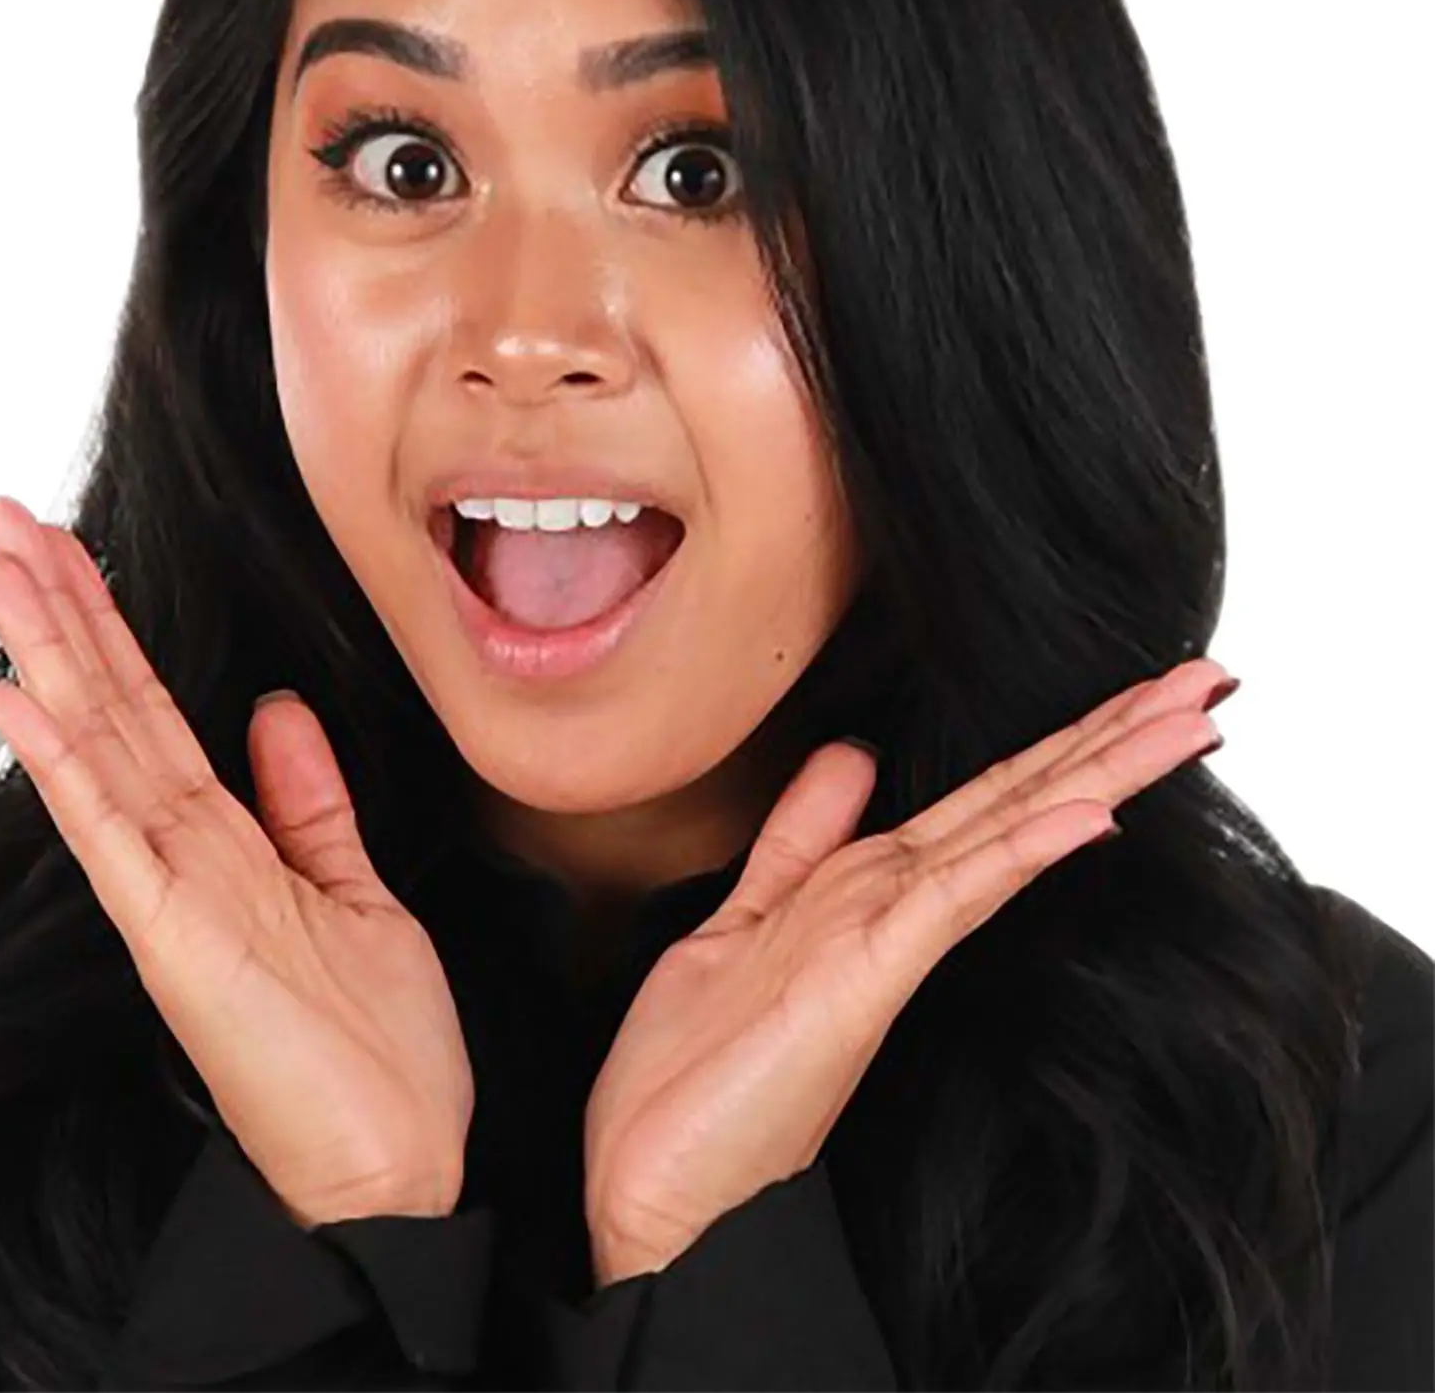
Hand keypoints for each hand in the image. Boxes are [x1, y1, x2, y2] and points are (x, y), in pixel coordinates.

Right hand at [0, 494, 473, 1228]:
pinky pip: (109, 831)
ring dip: (43, 651)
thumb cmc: (379, 1053)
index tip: (61, 546)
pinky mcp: (174, 938)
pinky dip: (62, 762)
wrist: (398, 1167)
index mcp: (223, 842)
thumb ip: (307, 803)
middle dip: (54, 606)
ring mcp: (169, 894)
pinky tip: (20, 699)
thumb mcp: (353, 893)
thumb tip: (274, 711)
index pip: (148, 708)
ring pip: (94, 745)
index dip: (104, 623)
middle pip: (106, 706)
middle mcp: (182, 857)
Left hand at [582, 655, 1236, 1282]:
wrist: (652, 1179)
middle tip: (1209, 681)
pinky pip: (956, 895)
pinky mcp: (869, 974)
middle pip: (1024, 800)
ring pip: (1013, 829)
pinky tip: (1088, 813)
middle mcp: (898, 903)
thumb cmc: (698, 1073)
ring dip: (1103, 769)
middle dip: (1116, 738)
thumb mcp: (746, 917)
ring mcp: (892, 937)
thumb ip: (804, 837)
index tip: (1145, 689)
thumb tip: (853, 755)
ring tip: (1189, 716)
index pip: (992, 796)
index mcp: (875, 884)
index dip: (1067, 739)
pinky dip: (1024, 848)